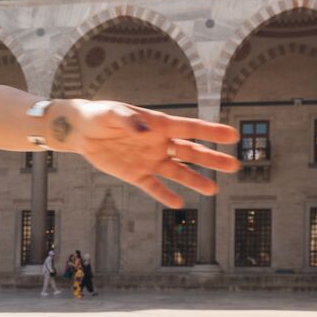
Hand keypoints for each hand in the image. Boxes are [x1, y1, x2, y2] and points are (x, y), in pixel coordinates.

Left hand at [62, 100, 239, 207]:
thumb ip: (129, 120)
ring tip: (212, 189)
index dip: (211, 131)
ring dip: (194, 180)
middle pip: (190, 152)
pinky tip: (178, 203)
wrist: (82, 131)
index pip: (189, 128)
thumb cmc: (100, 115)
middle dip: (212, 158)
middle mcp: (158, 143)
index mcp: (158, 124)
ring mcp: (149, 159)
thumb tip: (146, 130)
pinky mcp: (135, 174)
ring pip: (177, 171)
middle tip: (234, 166)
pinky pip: (153, 186)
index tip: (232, 135)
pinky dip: (164, 195)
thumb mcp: (112, 113)